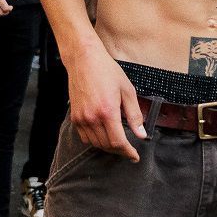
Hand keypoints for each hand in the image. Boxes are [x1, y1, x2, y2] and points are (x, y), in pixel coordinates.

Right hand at [67, 42, 146, 161]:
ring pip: (95, 143)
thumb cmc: (107, 71)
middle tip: (129, 150)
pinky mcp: (74, 117)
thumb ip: (135, 115)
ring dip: (108, 146)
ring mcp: (81, 118)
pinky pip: (85, 137)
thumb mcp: (127, 90)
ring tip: (118, 143)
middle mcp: (92, 118)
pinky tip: (104, 134)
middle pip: (107, 145)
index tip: (135, 156)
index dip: (128, 152)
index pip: (118, 142)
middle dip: (120, 151)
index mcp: (107, 111)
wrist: (84, 60)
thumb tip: (141, 133)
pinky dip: (95, 140)